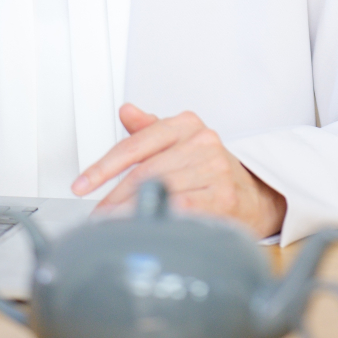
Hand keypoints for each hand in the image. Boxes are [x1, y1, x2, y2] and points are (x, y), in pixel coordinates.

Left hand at [72, 103, 286, 238]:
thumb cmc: (210, 171)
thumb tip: (126, 110)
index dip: (104, 166)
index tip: (83, 184)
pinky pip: (181, 209)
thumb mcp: (181, 143)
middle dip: (114, 198)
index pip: (136, 143)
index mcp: (187, 124)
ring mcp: (214, 169)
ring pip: (160, 190)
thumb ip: (150, 129)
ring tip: (113, 226)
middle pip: (144, 171)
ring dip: (130, 213)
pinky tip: (145, 227)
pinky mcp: (223, 197)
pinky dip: (159, 219)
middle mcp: (202, 142)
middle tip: (97, 216)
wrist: (254, 196)